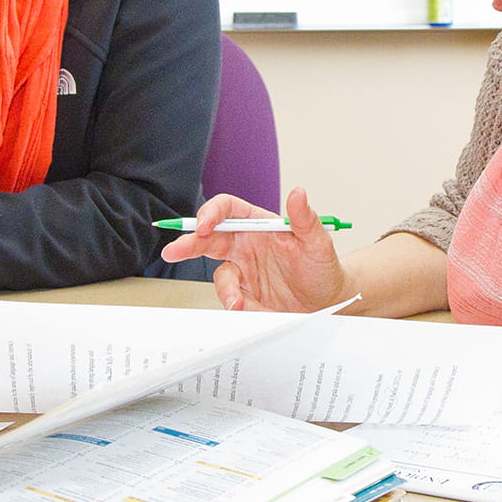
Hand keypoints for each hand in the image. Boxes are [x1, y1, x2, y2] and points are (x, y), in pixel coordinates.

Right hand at [161, 188, 355, 312]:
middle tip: (173, 251)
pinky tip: (252, 309)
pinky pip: (231, 297)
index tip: (204, 225)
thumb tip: (298, 192)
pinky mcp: (244, 294)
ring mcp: (243, 270)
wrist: (328, 305)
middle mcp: (246, 244)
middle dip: (189, 243)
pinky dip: (237, 305)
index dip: (211, 213)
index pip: (228, 210)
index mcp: (260, 224)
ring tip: (238, 302)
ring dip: (226, 289)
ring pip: (218, 274)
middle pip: (209, 238)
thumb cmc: (324, 269)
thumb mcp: (318, 243)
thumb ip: (305, 219)